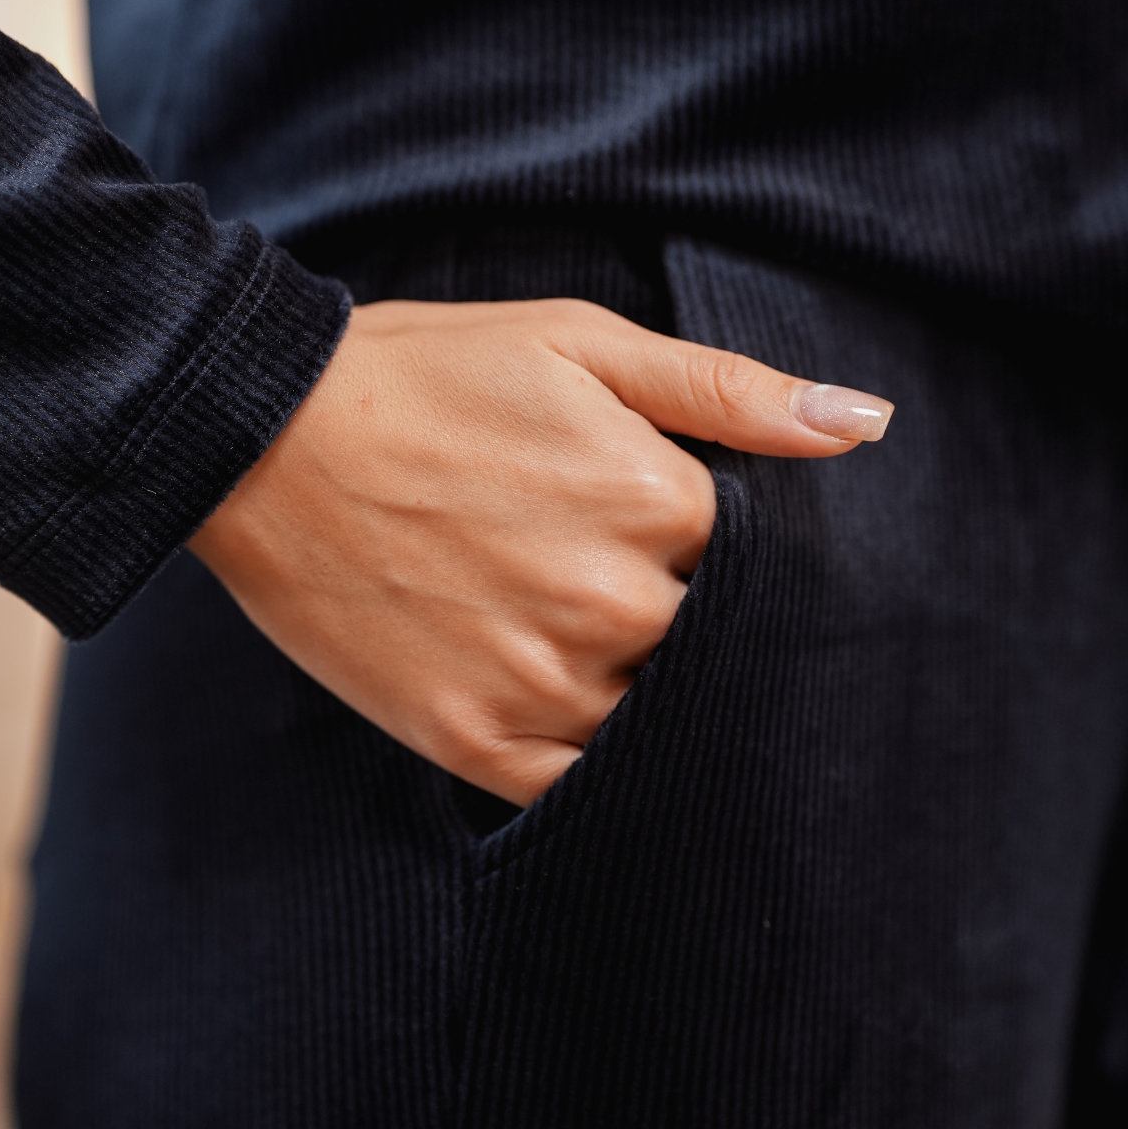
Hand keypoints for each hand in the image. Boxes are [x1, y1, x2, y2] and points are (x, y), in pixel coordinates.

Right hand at [190, 297, 891, 805]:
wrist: (262, 437)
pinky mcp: (473, 741)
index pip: (763, 563)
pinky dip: (593, 756)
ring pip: (660, 721)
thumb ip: (729, 391)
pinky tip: (564, 700)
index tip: (680, 534)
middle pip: (714, 646)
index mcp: (656, 503)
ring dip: (648, 689)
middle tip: (622, 579)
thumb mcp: (583, 345)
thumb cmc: (431, 375)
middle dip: (691, 620)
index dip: (728, 551)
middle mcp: (612, 604)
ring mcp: (541, 682)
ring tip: (583, 629)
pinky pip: (582, 783)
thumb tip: (865, 423)